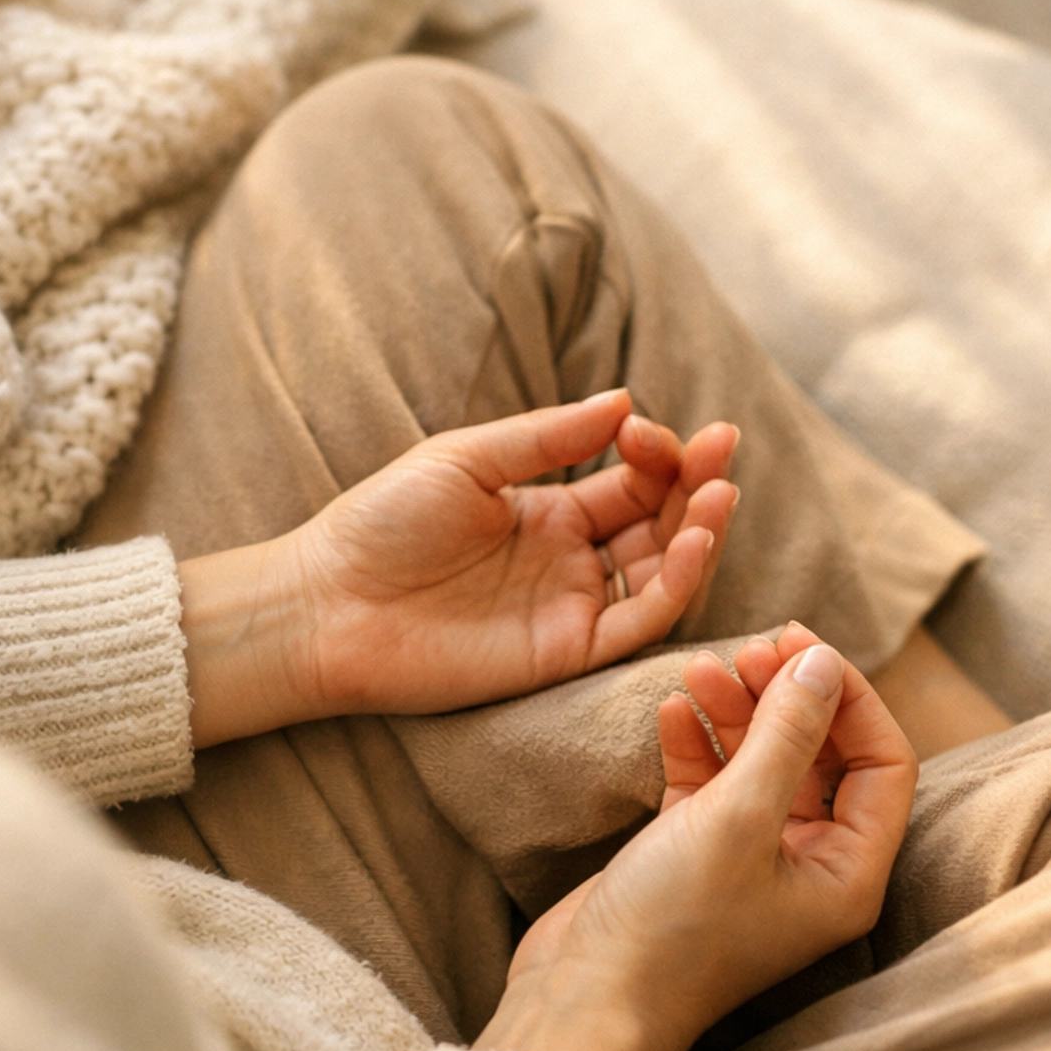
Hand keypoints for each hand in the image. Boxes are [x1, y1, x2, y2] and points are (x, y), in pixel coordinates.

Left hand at [178, 389, 738, 744]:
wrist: (328, 603)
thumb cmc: (381, 524)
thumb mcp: (466, 460)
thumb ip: (547, 438)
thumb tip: (623, 398)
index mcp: (546, 511)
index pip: (629, 480)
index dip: (654, 451)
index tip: (654, 427)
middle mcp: (569, 559)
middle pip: (657, 522)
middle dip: (693, 483)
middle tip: (722, 448)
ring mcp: (571, 606)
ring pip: (661, 571)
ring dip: (699, 531)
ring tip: (718, 491)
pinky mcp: (566, 652)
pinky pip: (639, 621)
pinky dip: (676, 582)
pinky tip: (694, 540)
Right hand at [474, 624, 917, 1050]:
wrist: (583, 1001)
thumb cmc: (674, 927)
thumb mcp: (739, 818)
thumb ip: (787, 733)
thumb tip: (823, 662)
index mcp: (848, 874)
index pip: (883, 764)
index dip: (850, 698)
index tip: (800, 648)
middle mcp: (809, 868)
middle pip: (821, 756)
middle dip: (788, 696)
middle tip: (750, 648)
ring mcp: (750, 861)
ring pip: (762, 762)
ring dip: (737, 710)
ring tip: (700, 667)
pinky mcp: (694, 854)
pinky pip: (711, 782)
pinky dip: (697, 742)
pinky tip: (673, 708)